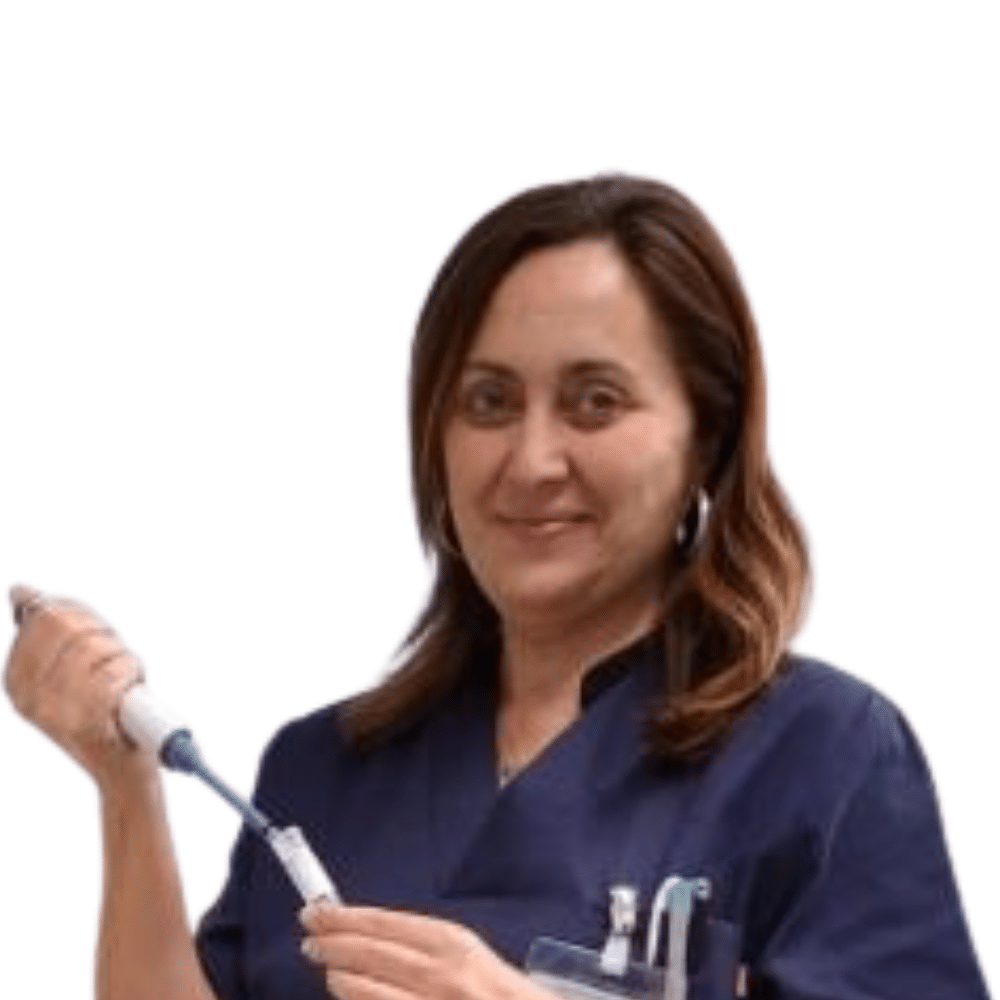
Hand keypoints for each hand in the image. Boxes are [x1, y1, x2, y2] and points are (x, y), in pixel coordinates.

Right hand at [4, 584, 152, 788]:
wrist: (122, 768)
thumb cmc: (104, 712)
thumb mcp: (69, 670)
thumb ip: (48, 631)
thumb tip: (22, 591)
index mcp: (17, 680)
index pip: (44, 615)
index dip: (83, 618)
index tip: (96, 638)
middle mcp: (28, 696)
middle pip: (69, 626)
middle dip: (102, 636)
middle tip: (111, 662)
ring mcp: (53, 710)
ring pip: (95, 647)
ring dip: (120, 659)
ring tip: (118, 683)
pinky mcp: (85, 722)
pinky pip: (117, 672)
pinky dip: (132, 675)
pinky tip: (127, 693)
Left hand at [299, 903, 553, 999]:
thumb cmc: (497, 993)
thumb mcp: (468, 957)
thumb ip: (426, 946)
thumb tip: (368, 933)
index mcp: (454, 944)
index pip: (383, 924)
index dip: (343, 917)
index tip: (317, 912)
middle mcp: (442, 976)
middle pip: (368, 954)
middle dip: (331, 943)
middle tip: (310, 938)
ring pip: (365, 991)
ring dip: (339, 979)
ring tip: (329, 971)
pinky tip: (350, 996)